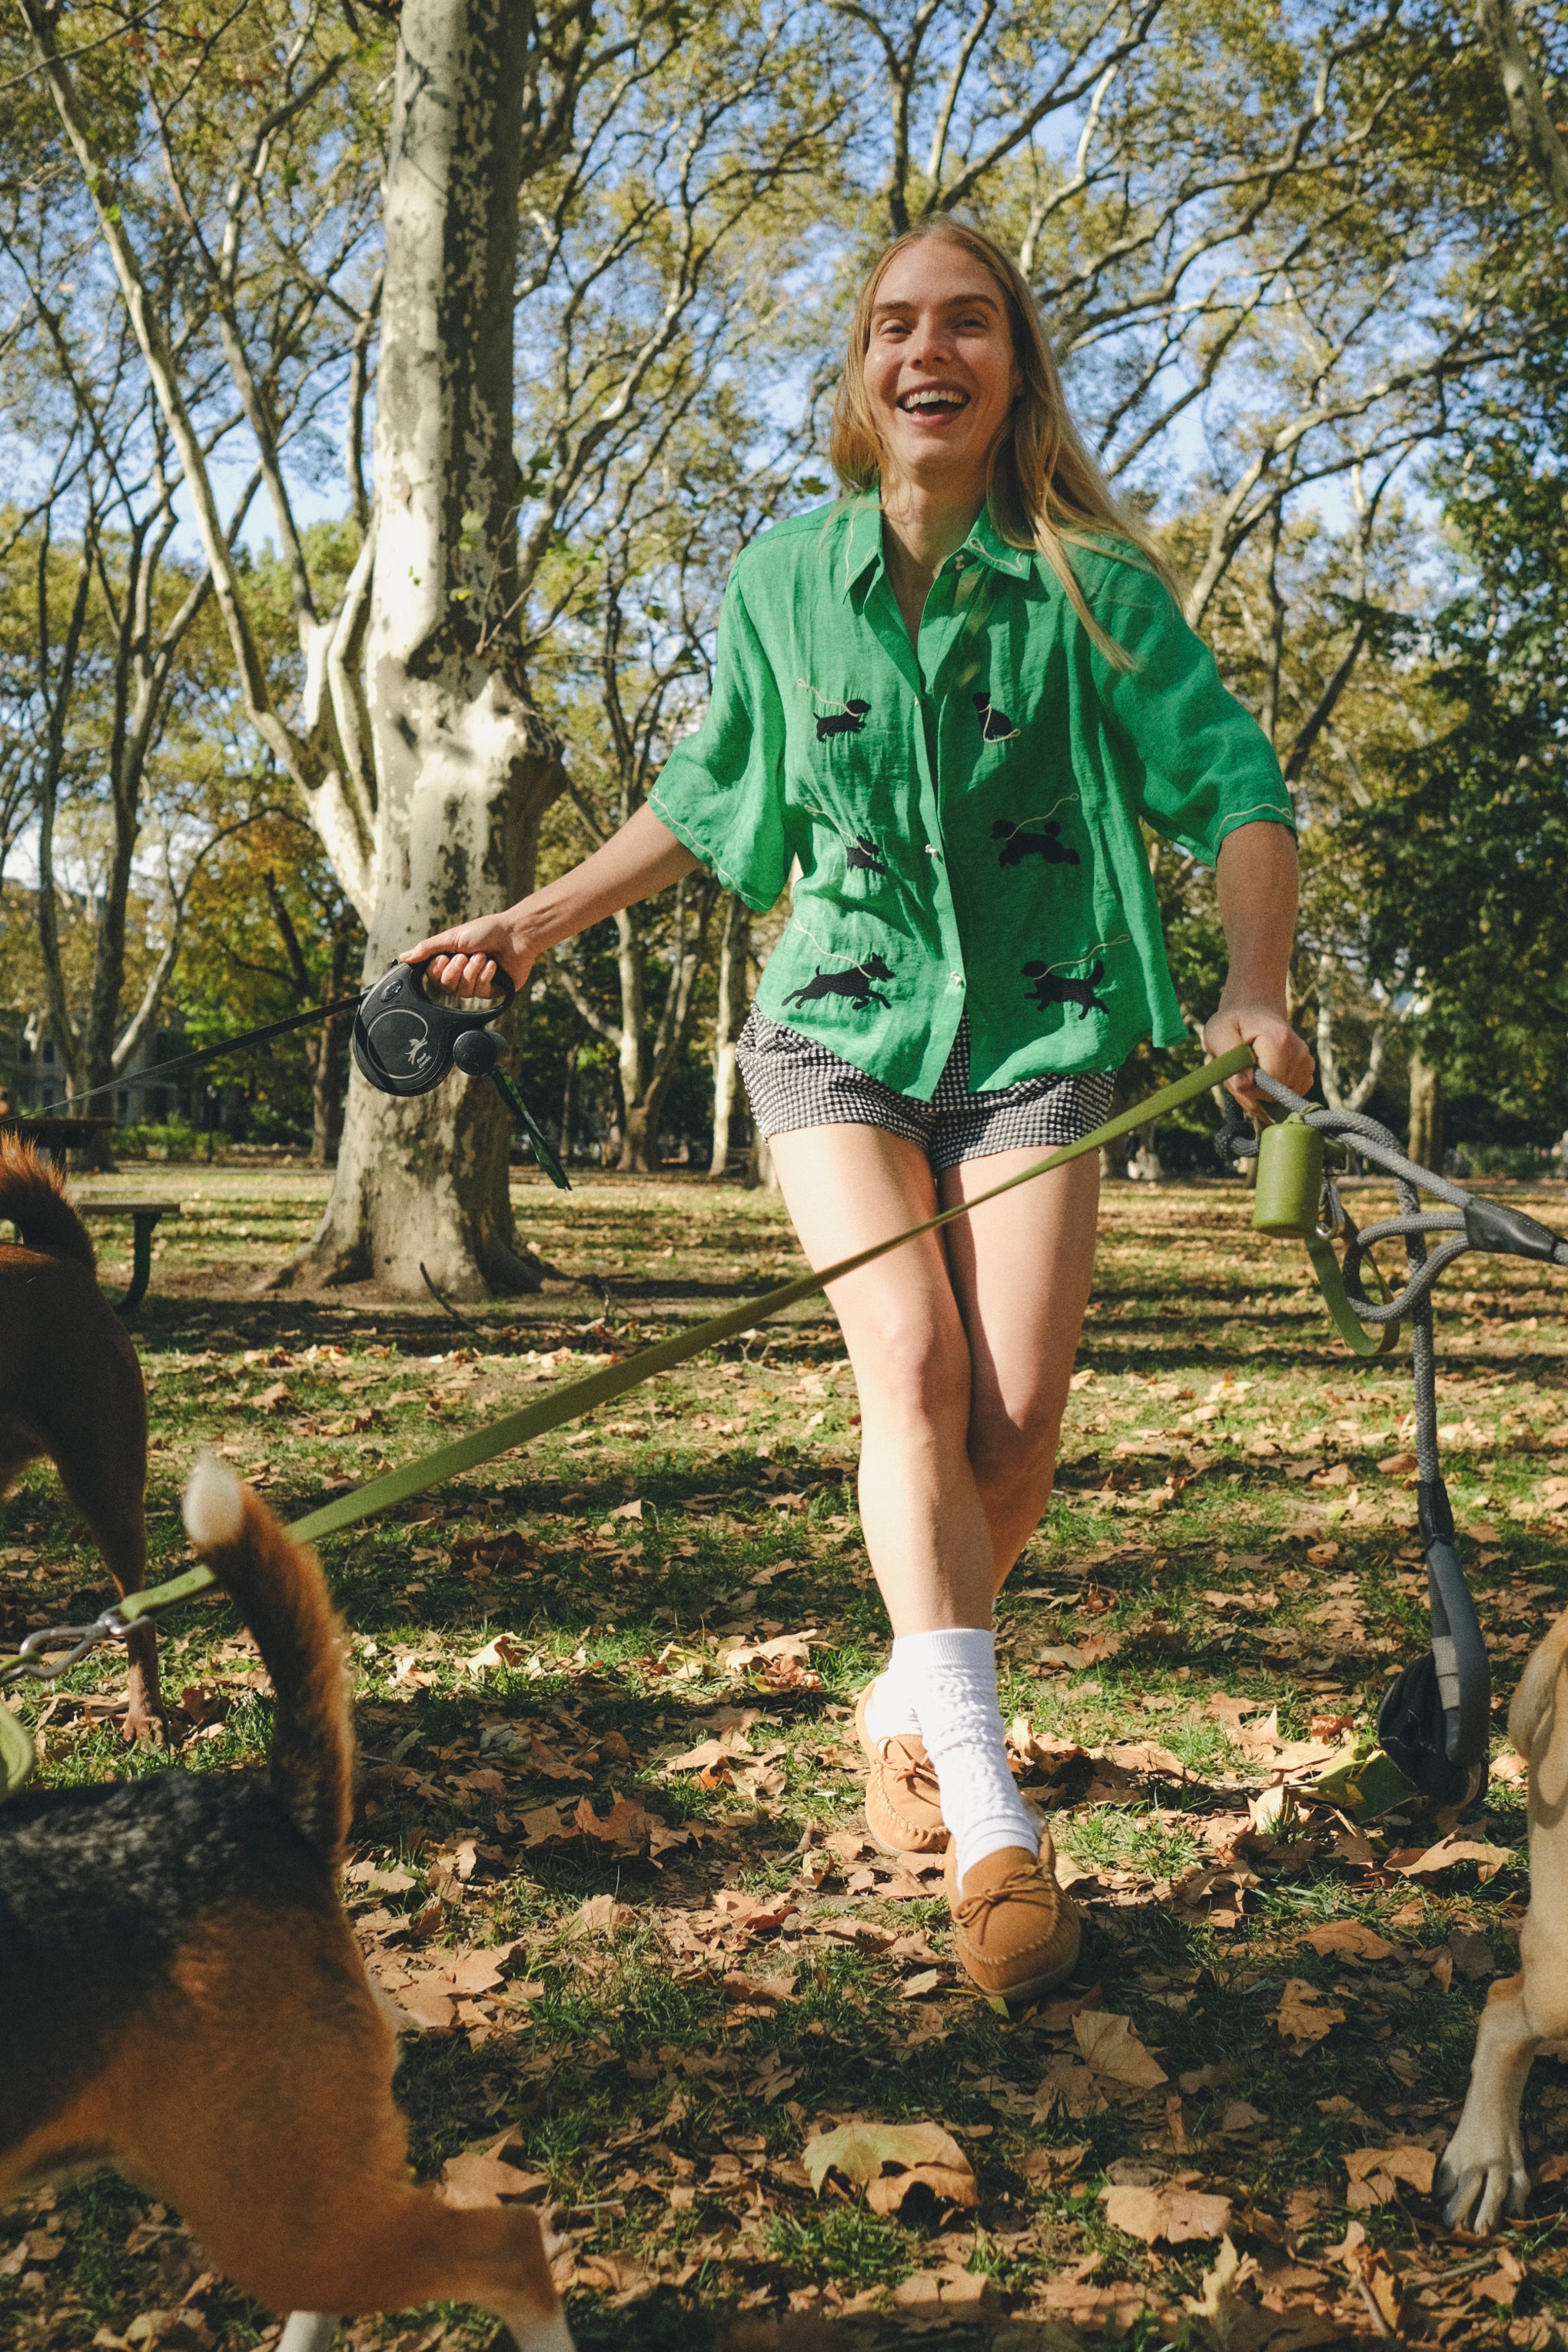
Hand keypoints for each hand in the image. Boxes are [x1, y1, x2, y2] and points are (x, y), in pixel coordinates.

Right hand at [401, 912, 530, 996]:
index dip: (439, 969)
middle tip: (468, 955)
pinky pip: (480, 993)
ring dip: (473, 971)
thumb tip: (402, 958)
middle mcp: (462, 973)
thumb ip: (427, 949)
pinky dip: (486, 976)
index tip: (447, 955)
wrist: (516, 935)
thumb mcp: (452, 937)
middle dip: (457, 970)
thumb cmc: (486, 931)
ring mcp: (478, 984)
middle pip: (447, 987)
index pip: (433, 976)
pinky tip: (493, 965)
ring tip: (484, 956)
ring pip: (463, 991)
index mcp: (450, 960)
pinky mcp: (493, 991)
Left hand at [1204, 1001, 1314, 1114]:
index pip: (1267, 1085)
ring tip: (1248, 1068)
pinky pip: (1281, 1099)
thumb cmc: (1233, 1023)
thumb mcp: (1218, 1033)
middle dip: (1249, 1091)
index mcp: (1280, 1041)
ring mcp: (1306, 1066)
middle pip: (1272, 1096)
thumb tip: (1244, 1084)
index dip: (1246, 1087)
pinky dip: (1266, 1094)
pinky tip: (1260, 1073)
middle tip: (1237, 1069)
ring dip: (1256, 1092)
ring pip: (1276, 1100)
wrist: (1254, 1012)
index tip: (1234, 1071)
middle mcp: (1300, 1054)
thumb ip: (1229, 1057)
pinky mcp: (1305, 1076)